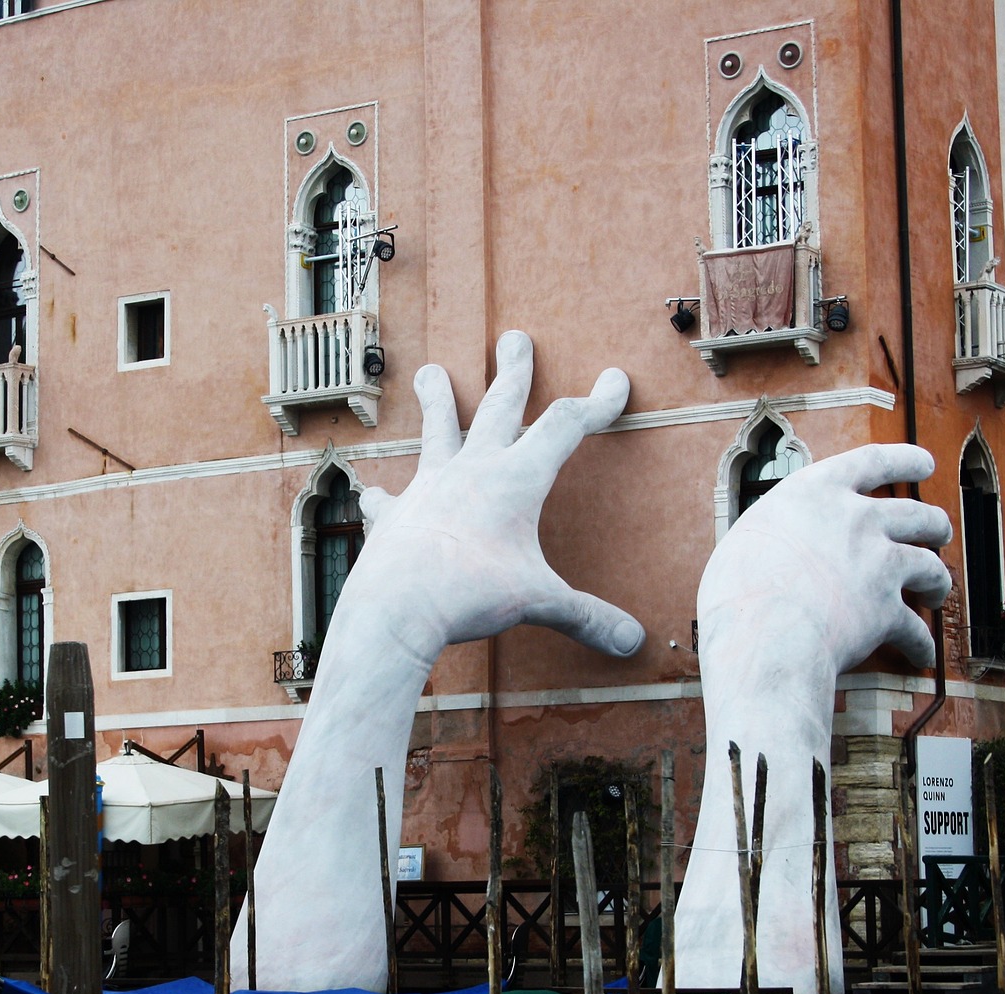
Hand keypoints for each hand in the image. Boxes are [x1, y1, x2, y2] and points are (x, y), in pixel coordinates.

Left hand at [345, 330, 643, 661]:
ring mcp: (429, 487)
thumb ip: (585, 617)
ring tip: (431, 371)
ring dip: (437, 399)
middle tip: (513, 338)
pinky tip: (373, 493)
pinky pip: (390, 497)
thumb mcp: (538, 603)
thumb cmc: (470, 596)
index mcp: (515, 479)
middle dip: (513, 372)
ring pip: (437, 429)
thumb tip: (631, 643)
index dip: (595, 402)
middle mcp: (471, 470)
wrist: (397, 607)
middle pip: (498, 406)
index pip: (564, 426)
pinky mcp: (396, 514)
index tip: (614, 381)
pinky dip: (385, 495)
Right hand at [696, 443, 951, 688]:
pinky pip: (914, 628)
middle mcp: (858, 520)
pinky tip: (920, 653)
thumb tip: (778, 544)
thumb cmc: (737, 588)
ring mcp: (879, 564)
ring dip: (937, 580)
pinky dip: (919, 642)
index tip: (924, 463)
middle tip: (937, 531)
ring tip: (935, 592)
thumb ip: (778, 530)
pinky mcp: (887, 610)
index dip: (905, 460)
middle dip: (933, 524)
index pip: (873, 461)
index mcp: (818, 492)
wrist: (762, 634)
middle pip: (916, 514)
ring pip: (929, 565)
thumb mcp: (748, 536)